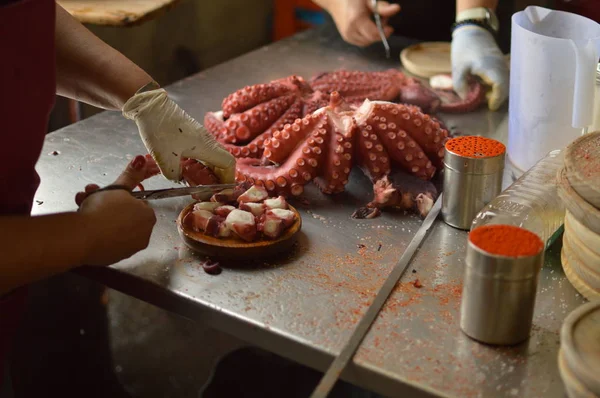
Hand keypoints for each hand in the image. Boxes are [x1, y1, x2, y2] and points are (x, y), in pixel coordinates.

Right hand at [75, 155, 156, 265]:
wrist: (84, 236)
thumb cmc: (104, 208)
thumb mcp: (117, 188)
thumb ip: (130, 175)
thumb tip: (141, 159)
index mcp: (148, 216)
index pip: (136, 204)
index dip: (118, 197)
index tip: (104, 194)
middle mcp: (144, 235)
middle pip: (124, 216)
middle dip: (105, 204)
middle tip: (89, 197)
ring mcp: (129, 249)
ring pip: (114, 228)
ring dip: (98, 216)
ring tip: (81, 206)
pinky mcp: (114, 258)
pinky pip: (106, 241)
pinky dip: (97, 233)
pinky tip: (84, 226)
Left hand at [122, 88, 236, 183]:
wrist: (150, 107)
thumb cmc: (160, 130)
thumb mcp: (164, 158)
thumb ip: (174, 175)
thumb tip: (179, 179)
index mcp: (206, 146)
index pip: (228, 164)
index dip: (228, 179)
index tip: (221, 191)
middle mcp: (207, 142)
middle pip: (223, 162)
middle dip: (219, 179)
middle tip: (208, 192)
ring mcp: (201, 138)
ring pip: (213, 158)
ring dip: (209, 173)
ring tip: (199, 185)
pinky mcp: (192, 136)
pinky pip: (204, 154)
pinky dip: (201, 165)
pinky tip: (189, 172)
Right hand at [325, 0, 399, 46]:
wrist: (335, 1)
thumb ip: (382, 7)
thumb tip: (397, 9)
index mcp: (356, 19)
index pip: (374, 34)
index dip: (384, 33)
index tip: (390, 27)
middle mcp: (350, 30)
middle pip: (372, 39)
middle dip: (380, 32)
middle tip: (383, 20)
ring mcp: (347, 36)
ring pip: (368, 42)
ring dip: (374, 35)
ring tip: (374, 21)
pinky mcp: (347, 38)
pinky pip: (362, 42)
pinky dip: (368, 36)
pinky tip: (367, 25)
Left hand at [451, 25, 509, 110]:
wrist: (473, 31)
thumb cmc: (464, 49)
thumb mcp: (457, 68)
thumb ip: (460, 85)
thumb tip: (467, 100)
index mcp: (490, 67)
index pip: (501, 86)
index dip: (497, 98)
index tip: (490, 107)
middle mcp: (501, 66)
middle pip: (506, 87)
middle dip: (496, 98)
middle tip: (483, 101)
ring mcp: (503, 65)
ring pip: (506, 84)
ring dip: (496, 92)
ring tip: (482, 93)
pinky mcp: (502, 65)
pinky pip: (503, 79)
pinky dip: (496, 86)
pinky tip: (484, 86)